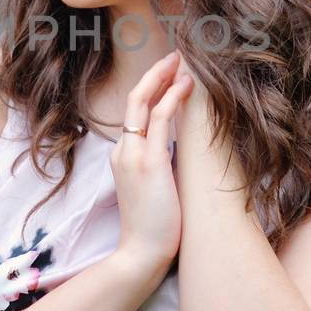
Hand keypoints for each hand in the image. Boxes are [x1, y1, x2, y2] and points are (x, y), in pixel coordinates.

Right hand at [108, 50, 195, 270]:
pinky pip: (161, 119)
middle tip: (175, 56)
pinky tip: (187, 85)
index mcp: (123, 157)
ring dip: (164, 78)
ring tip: (183, 62)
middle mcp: (123, 150)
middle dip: (155, 74)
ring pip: (144, 103)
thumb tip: (179, 154)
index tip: (169, 75)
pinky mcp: (150, 162)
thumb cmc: (153, 228)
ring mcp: (133, 155)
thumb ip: (159, 167)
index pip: (135, 113)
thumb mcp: (153, 190)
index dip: (151, 90)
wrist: (141, 254)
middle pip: (135, 100)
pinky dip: (173, 98)